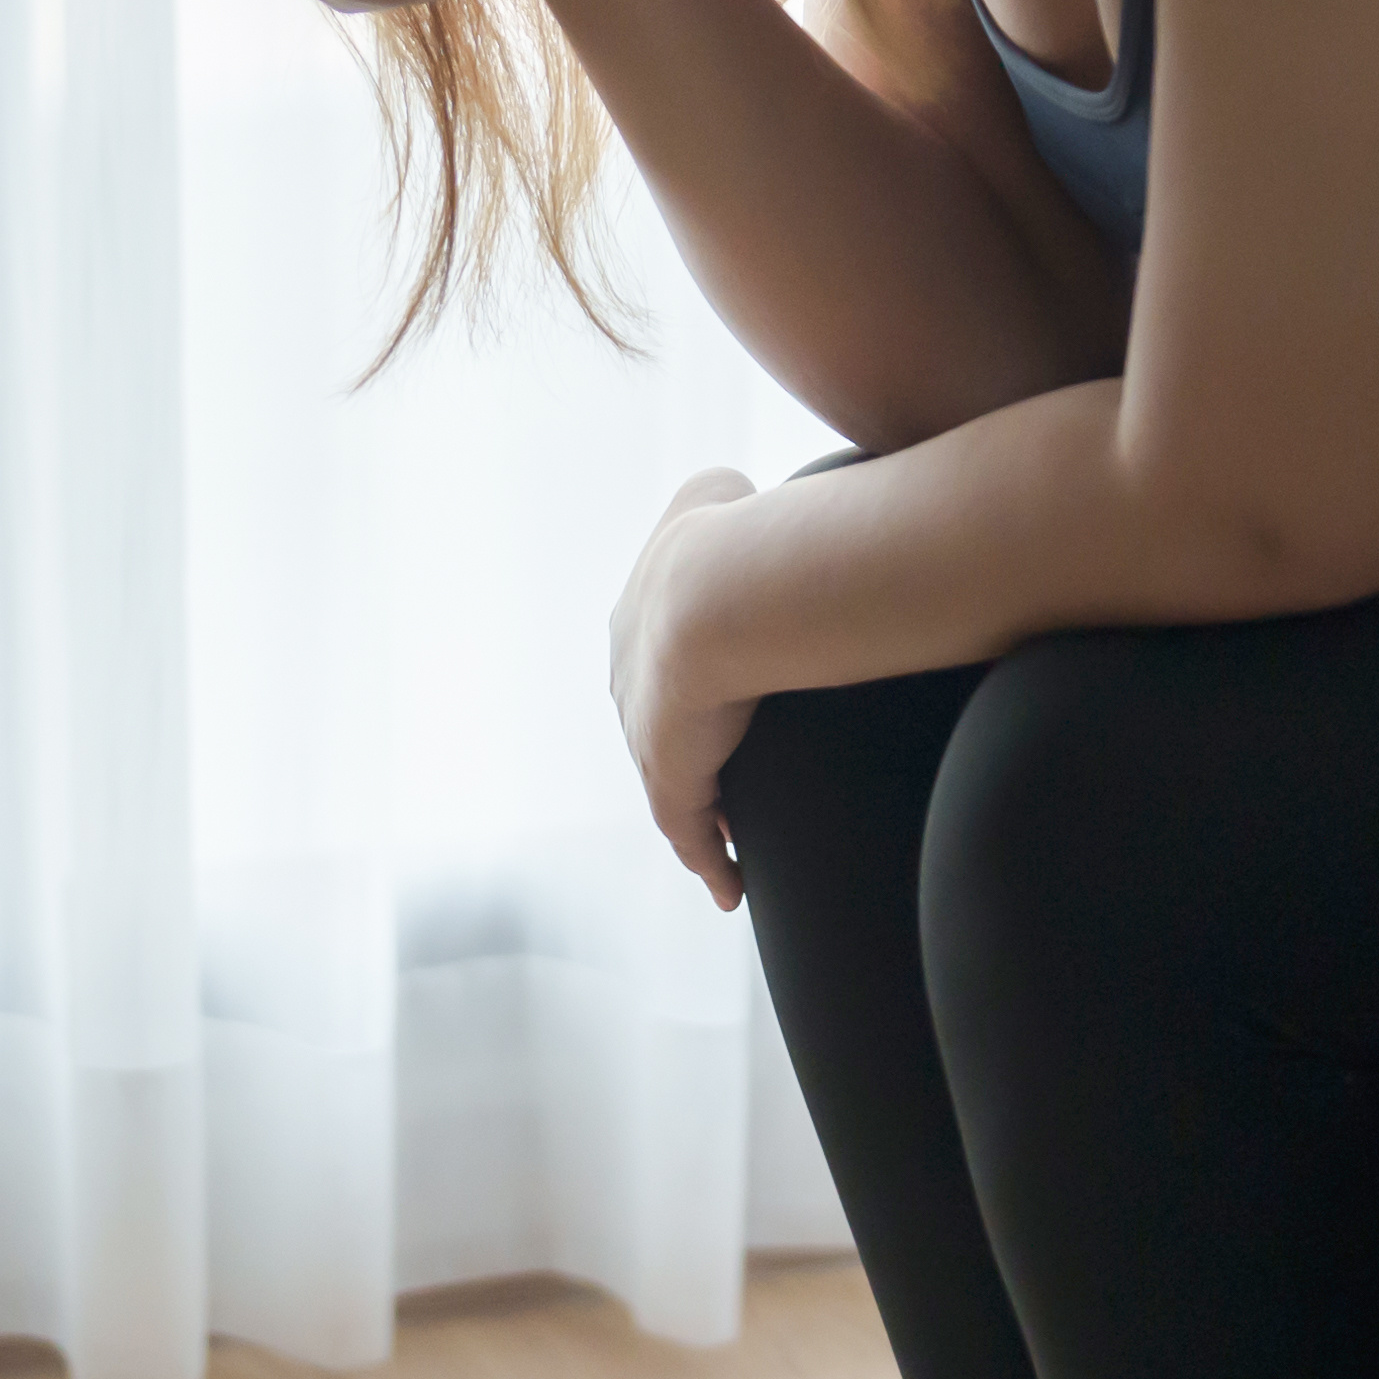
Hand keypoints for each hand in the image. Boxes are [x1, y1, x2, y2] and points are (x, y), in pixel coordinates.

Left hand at [611, 467, 765, 908]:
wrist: (720, 592)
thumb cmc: (730, 533)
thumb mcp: (717, 491)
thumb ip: (725, 495)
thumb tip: (748, 493)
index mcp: (639, 620)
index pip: (659, 661)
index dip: (690, 686)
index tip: (724, 703)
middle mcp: (630, 682)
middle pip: (657, 729)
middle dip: (686, 753)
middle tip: (730, 777)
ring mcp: (644, 736)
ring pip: (671, 788)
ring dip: (699, 816)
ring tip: (734, 842)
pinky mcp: (669, 781)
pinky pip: (688, 835)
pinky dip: (709, 861)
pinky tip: (729, 888)